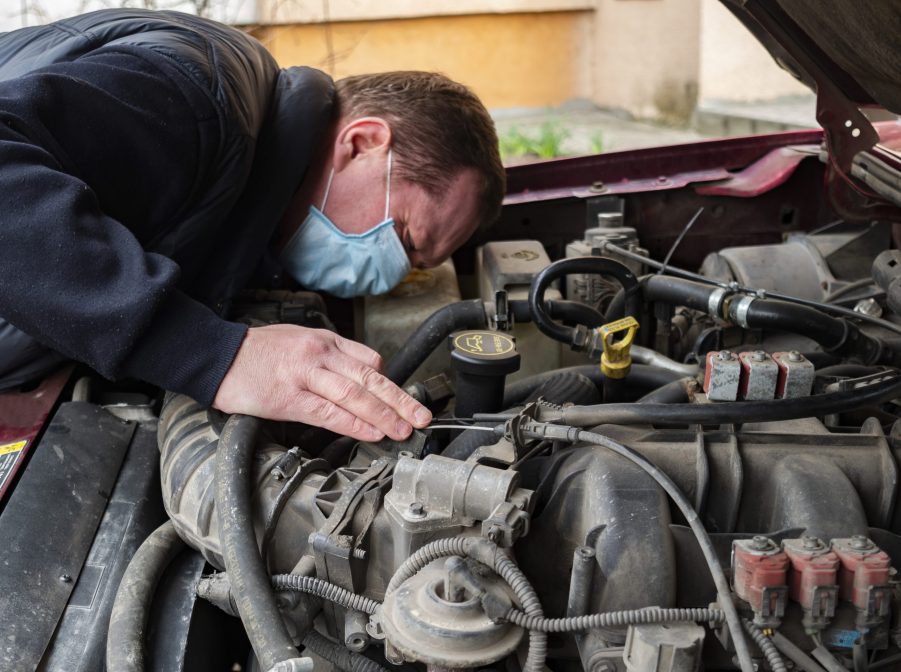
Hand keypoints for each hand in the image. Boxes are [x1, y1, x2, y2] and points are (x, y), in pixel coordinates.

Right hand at [213, 324, 431, 440]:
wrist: (216, 355)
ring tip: (403, 430)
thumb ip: (327, 359)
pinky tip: (371, 433)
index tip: (404, 400)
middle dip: (400, 400)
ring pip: (355, 395)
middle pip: (371, 378)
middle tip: (422, 417)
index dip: (390, 383)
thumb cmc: (255, 353)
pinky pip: (329, 412)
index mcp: (324, 341)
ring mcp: (305, 374)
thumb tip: (355, 379)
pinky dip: (354, 424)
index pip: (369, 360)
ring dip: (384, 415)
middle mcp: (320, 354)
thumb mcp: (298, 342)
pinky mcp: (289, 397)